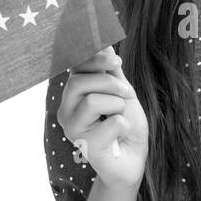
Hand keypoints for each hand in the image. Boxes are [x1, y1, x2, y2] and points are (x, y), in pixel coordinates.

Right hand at [57, 46, 148, 189]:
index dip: (94, 58)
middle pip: (78, 82)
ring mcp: (73, 130)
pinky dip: (123, 124)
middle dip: (110, 83)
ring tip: (121, 116)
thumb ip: (110, 70)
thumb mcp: (121, 91)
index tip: (117, 60)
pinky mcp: (86, 147)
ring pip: (91, 101)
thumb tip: (103, 42)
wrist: (134, 158)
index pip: (74, 67)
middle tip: (126, 93)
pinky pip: (110, 123)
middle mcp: (66, 111)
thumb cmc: (126, 125)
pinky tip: (120, 134)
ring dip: (117, 104)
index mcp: (73, 95)